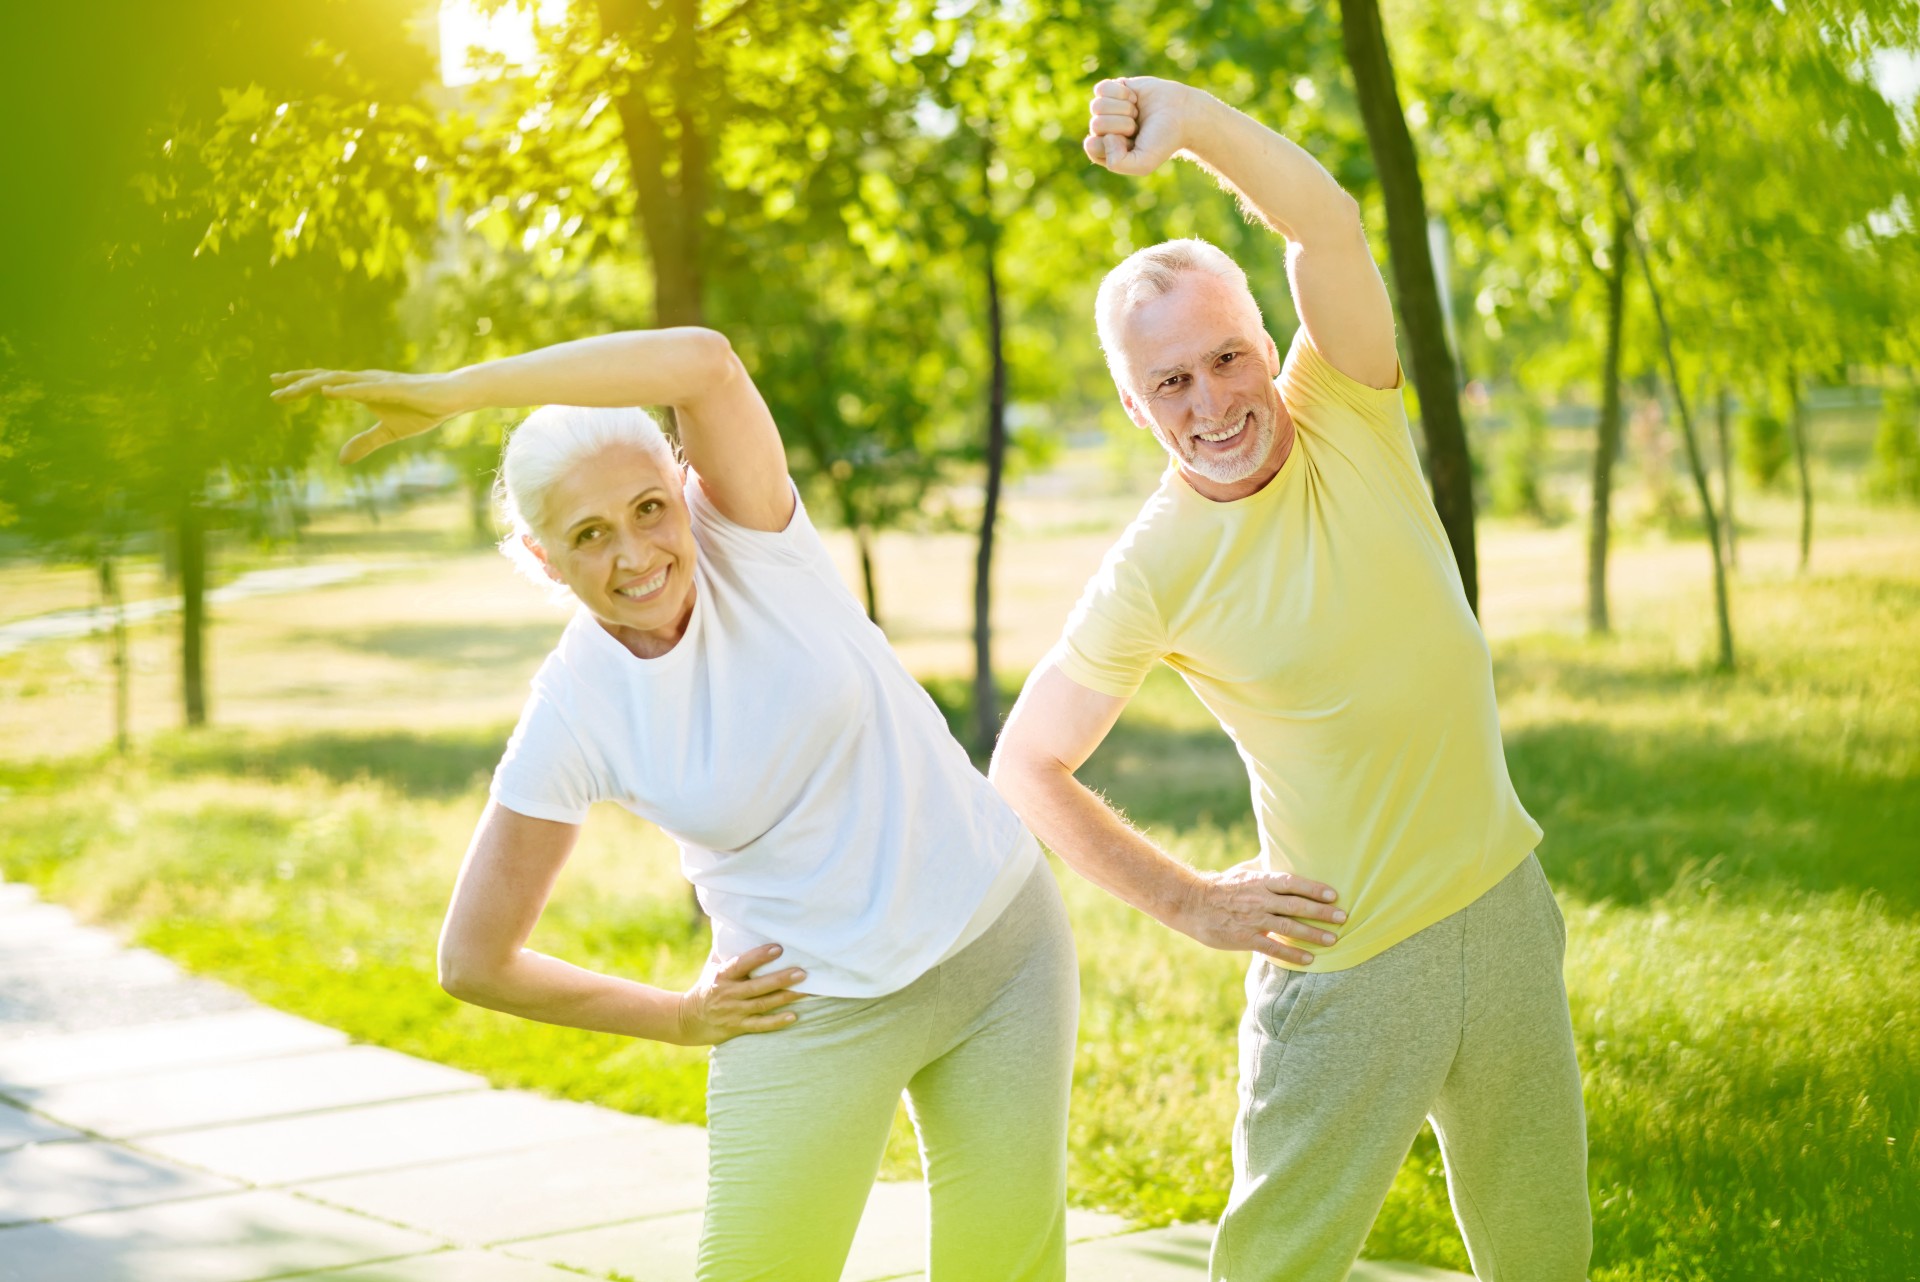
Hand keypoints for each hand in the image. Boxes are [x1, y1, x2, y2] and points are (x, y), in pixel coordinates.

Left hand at [269, 368, 470, 464]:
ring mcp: (378, 383)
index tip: (277, 390)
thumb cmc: (423, 410)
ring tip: (290, 390)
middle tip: (272, 386)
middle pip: (325, 379)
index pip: (325, 384)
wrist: (452, 397)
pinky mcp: (392, 388)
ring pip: (338, 381)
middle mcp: (365, 381)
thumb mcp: (389, 432)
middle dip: (297, 382)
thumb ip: (364, 443)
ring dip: (313, 385)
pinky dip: (344, 390)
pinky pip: (363, 389)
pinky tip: (326, 392)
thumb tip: (340, 460)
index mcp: (363, 389)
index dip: (301, 386)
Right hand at [674, 943, 807, 1045]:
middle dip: (781, 979)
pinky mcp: (738, 1028)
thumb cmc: (707, 986)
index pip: (741, 964)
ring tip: (807, 991)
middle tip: (803, 972)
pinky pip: (760, 1025)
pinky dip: (776, 1022)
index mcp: (721, 976)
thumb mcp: (712, 967)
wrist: (688, 1020)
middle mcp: (728, 994)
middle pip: (757, 986)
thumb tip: (736, 920)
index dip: (759, 956)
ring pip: (763, 1004)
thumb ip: (726, 948)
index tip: (778, 948)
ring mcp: (733, 1012)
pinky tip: (794, 1016)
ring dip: (785, 998)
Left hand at [1083, 76, 1201, 176]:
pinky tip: (1134, 98)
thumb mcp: (1143, 163)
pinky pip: (1101, 88)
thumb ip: (1117, 163)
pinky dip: (1120, 92)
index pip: (1092, 146)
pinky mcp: (1114, 90)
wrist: (1182, 113)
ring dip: (1123, 108)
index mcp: (1107, 152)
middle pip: (1096, 124)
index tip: (1133, 141)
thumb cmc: (1163, 140)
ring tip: (1137, 113)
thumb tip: (1103, 136)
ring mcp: (1108, 110)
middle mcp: (1104, 131)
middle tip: (1139, 126)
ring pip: (1097, 106)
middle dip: (1122, 124)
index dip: (1114, 142)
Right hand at [1174, 860, 1346, 965]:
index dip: (1314, 888)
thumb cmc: (1220, 886)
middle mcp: (1259, 900)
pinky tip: (1309, 959)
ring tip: (1333, 939)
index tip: (1334, 894)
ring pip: (1289, 928)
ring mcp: (1253, 920)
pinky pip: (1273, 947)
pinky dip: (1292, 954)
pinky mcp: (1245, 939)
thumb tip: (1279, 851)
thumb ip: (1263, 866)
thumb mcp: (1242, 871)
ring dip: (1313, 934)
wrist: (1192, 904)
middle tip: (1343, 917)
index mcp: (1260, 881)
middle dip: (1322, 912)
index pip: (1292, 883)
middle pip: (1296, 906)